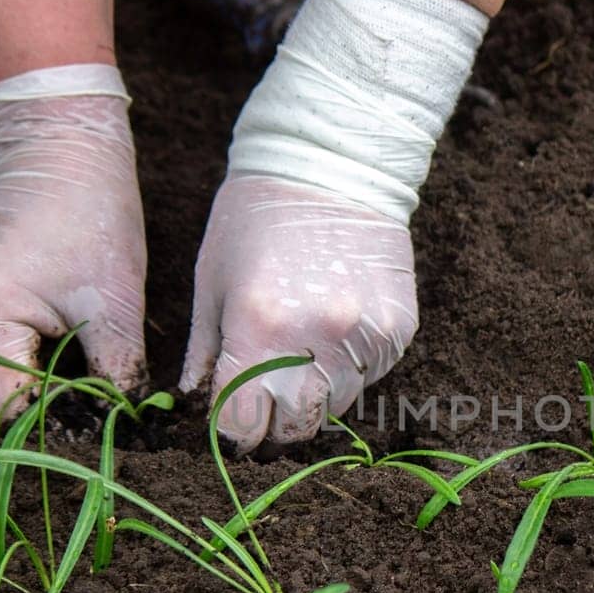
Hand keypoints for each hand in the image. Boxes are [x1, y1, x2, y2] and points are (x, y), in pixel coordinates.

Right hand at [0, 73, 146, 426]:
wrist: (58, 154)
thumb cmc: (91, 218)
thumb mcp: (116, 305)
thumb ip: (118, 376)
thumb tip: (129, 431)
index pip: (5, 408)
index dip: (51, 428)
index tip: (95, 430)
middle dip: (36, 418)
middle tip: (89, 413)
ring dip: (21, 397)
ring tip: (73, 385)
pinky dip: (10, 373)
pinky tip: (51, 362)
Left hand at [179, 173, 417, 450]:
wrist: (332, 162)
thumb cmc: (256, 217)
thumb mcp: (213, 279)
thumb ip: (205, 351)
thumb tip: (196, 403)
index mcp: (258, 328)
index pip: (243, 424)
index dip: (233, 430)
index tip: (231, 420)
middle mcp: (315, 340)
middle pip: (294, 429)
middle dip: (274, 423)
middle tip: (266, 398)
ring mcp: (364, 337)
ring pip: (335, 407)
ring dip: (313, 395)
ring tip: (301, 351)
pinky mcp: (397, 330)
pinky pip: (369, 376)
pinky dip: (348, 368)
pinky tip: (334, 328)